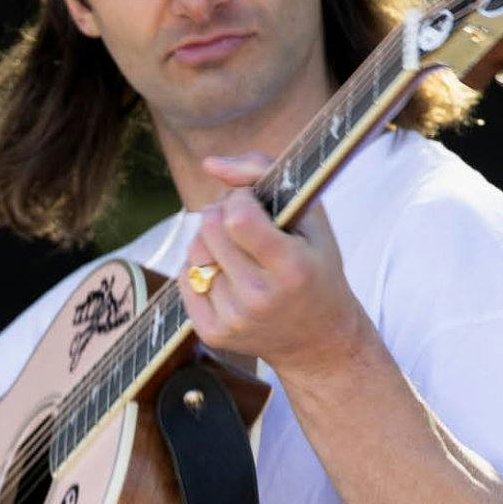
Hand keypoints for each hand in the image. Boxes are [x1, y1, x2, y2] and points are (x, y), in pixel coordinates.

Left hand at [179, 153, 370, 378]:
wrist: (318, 340)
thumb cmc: (315, 269)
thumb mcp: (310, 217)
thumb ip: (262, 173)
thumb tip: (209, 163)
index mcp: (291, 268)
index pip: (238, 218)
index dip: (240, 200)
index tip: (254, 203)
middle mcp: (260, 298)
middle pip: (209, 230)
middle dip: (222, 214)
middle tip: (243, 222)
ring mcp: (234, 319)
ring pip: (194, 254)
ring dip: (209, 242)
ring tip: (237, 250)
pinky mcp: (213, 334)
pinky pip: (184, 279)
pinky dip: (200, 269)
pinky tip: (227, 274)